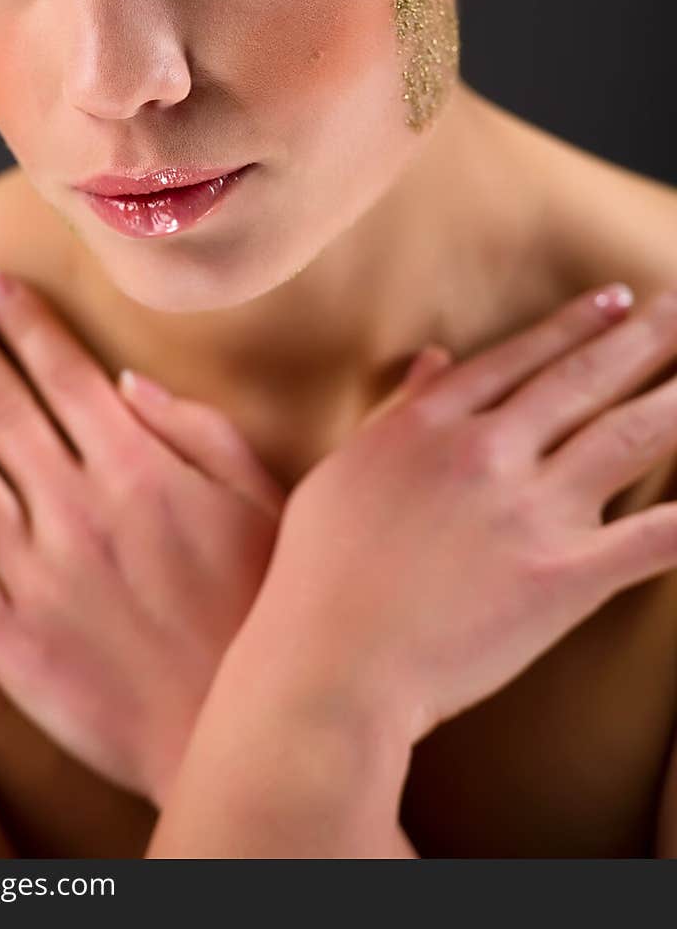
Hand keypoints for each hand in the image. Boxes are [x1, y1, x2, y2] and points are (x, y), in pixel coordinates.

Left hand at [0, 263, 284, 805]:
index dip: (22, 321)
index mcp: (138, 467)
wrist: (237, 727)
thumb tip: (128, 380)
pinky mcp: (5, 633)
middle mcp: (76, 505)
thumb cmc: (259, 608)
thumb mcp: (261, 500)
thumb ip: (198, 430)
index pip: (64, 373)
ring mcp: (34, 569)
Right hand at [243, 280, 676, 747]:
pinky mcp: (565, 577)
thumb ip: (396, 412)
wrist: (334, 664)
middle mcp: (488, 451)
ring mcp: (530, 512)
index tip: (615, 298)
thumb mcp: (343, 473)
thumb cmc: (320, 576)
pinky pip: (652, 539)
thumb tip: (434, 360)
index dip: (574, 324)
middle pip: (582, 379)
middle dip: (644, 337)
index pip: (518, 357)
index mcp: (430, 425)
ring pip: (627, 436)